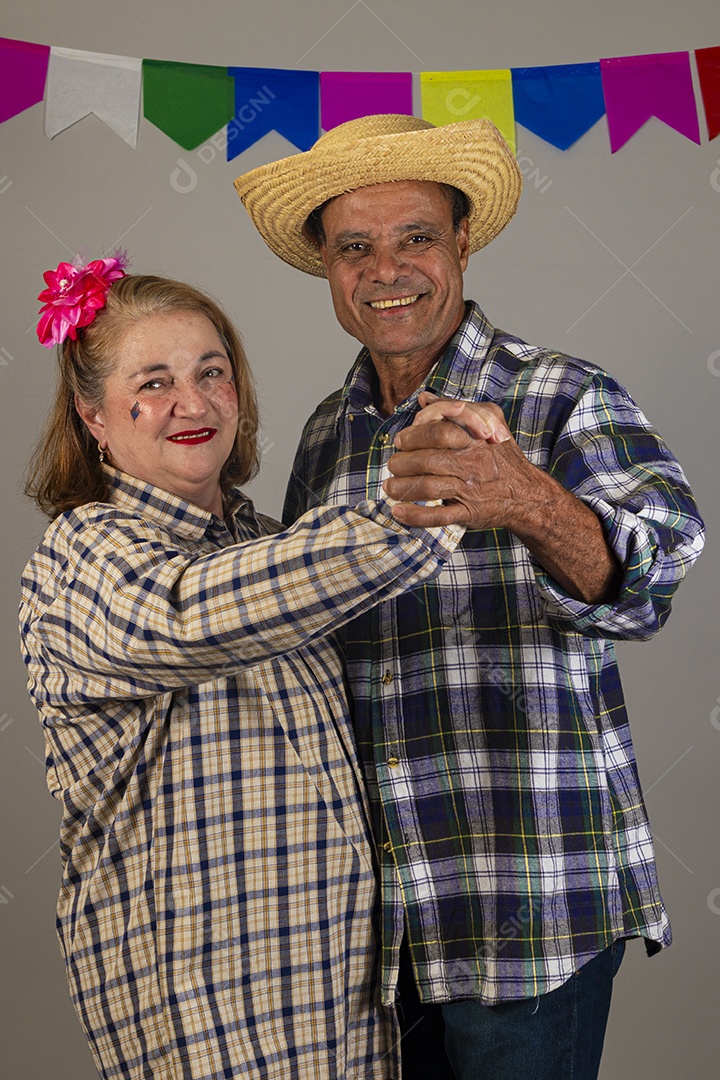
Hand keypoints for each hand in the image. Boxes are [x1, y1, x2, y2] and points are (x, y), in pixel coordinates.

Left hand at [383, 392, 529, 530]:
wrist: (528, 495)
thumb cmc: (503, 456)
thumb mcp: (489, 422)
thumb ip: (455, 409)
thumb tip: (425, 399)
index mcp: (474, 439)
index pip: (438, 432)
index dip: (413, 435)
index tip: (400, 441)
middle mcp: (472, 463)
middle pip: (428, 460)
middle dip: (402, 463)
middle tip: (393, 464)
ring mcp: (470, 489)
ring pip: (429, 487)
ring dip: (403, 488)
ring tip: (390, 487)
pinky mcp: (470, 512)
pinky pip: (439, 515)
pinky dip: (415, 515)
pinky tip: (398, 512)